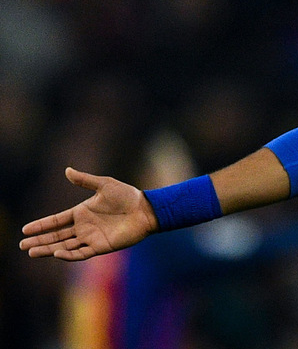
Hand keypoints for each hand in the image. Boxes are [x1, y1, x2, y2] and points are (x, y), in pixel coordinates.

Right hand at [19, 168, 158, 260]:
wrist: (145, 209)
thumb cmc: (127, 196)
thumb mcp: (104, 184)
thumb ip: (85, 180)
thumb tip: (66, 171)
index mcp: (81, 212)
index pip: (56, 221)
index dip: (41, 225)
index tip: (25, 230)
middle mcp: (83, 227)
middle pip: (56, 236)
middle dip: (39, 241)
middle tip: (23, 245)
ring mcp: (91, 238)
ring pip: (65, 246)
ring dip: (49, 249)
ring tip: (32, 252)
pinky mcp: (101, 247)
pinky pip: (81, 253)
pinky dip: (69, 254)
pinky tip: (57, 253)